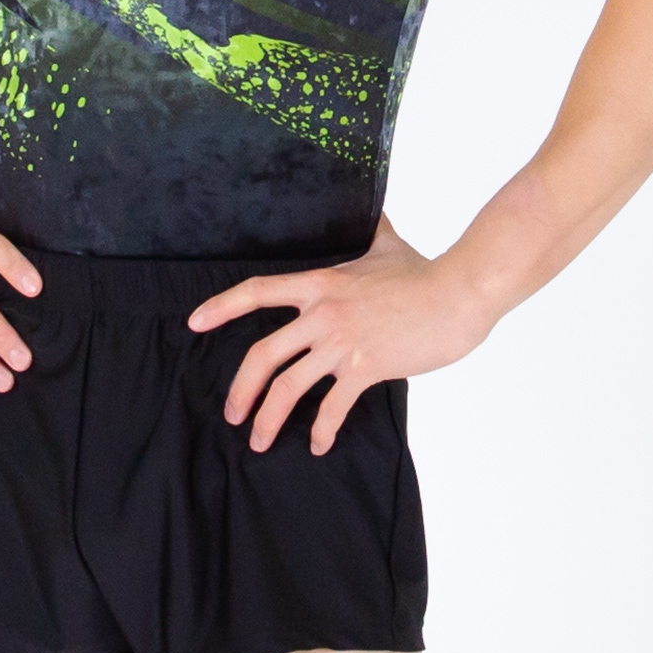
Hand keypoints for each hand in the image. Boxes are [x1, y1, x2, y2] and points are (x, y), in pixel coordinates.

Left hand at [186, 215, 492, 454]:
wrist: (457, 295)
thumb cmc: (424, 273)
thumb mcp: (388, 244)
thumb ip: (371, 229)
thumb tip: (372, 207)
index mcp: (320, 284)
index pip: (257, 292)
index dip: (221, 308)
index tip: (195, 323)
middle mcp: (323, 313)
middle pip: (263, 354)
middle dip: (241, 389)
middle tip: (232, 413)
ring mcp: (343, 342)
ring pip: (289, 387)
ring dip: (269, 419)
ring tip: (260, 440)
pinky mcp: (367, 367)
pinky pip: (333, 407)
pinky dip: (322, 431)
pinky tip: (317, 444)